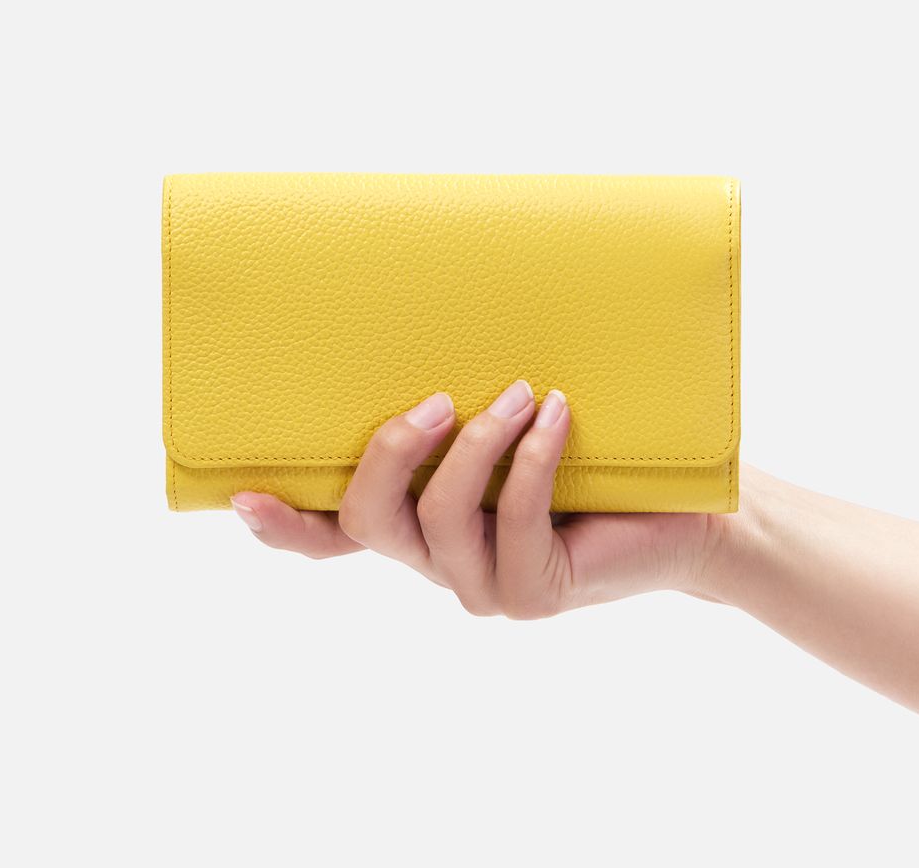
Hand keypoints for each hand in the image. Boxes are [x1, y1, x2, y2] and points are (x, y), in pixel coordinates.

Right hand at [230, 380, 718, 617]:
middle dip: (391, 451)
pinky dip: (531, 457)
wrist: (675, 512)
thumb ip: (465, 407)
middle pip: (368, 520)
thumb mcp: (510, 424)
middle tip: (435, 398)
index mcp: (418, 525)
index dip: (284, 526)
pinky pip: (514, 519)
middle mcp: (437, 562)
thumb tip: (432, 324)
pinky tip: (556, 412)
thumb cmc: (589, 457)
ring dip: (475, 443)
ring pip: (438, 516)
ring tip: (519, 392)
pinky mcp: (532, 593)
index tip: (243, 496)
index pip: (334, 539)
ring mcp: (480, 586)